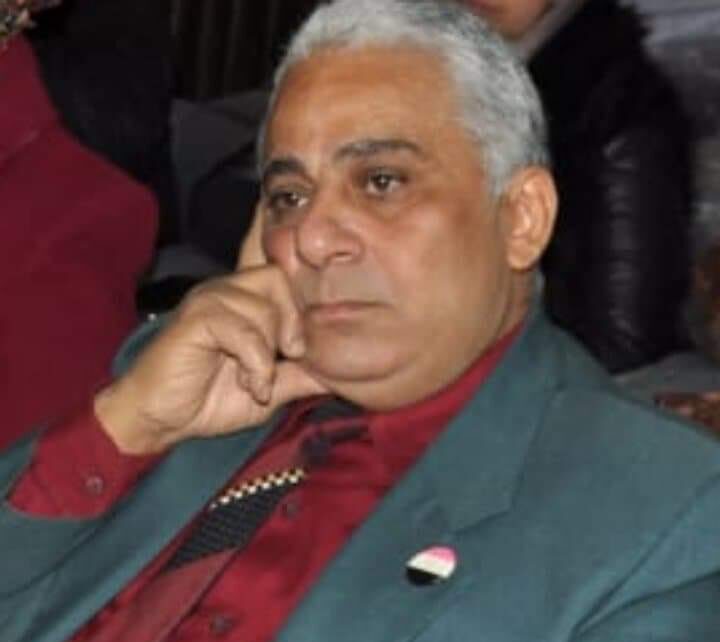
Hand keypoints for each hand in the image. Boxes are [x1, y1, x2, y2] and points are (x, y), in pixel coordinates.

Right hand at [95, 265, 327, 454]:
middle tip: (287, 358)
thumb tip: (341, 371)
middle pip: (279, 279)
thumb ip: (302, 375)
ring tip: (256, 382)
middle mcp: (226, 290)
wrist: (160, 420)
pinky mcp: (196, 319)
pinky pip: (244, 330)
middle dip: (291, 323)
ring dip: (269, 354)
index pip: (279, 270)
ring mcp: (209, 300)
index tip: (296, 341)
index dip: (295, 298)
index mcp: (243, 299)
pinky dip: (256, 362)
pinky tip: (247, 384)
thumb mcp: (270, 389)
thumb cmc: (209, 401)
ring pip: (264, 307)